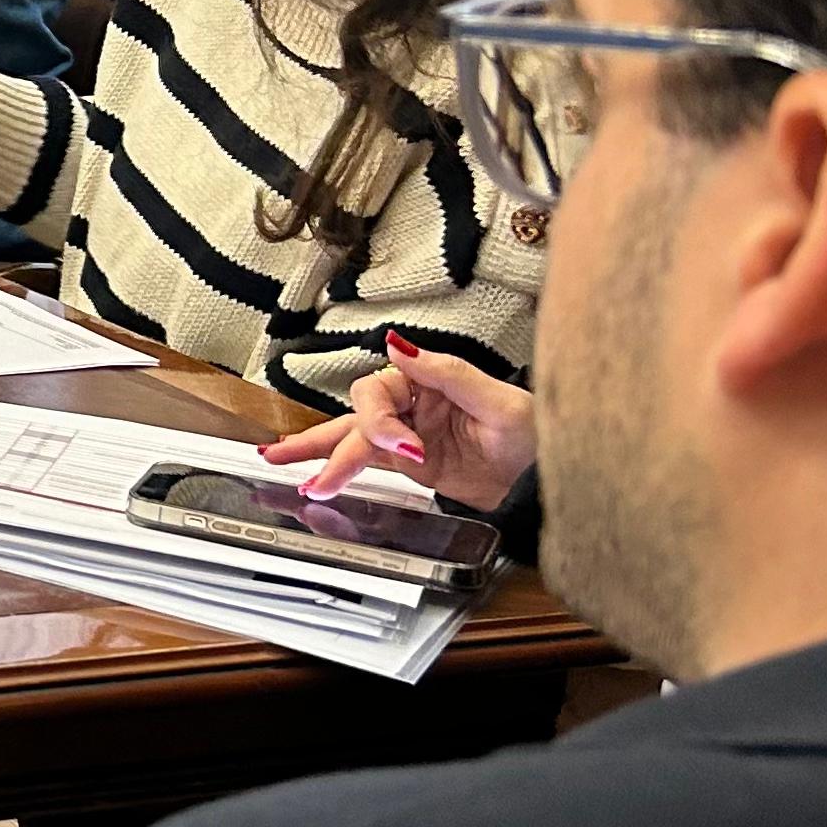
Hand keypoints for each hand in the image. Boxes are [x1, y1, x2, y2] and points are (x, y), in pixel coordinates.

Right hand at [259, 341, 537, 510]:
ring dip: (317, 454)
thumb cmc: (535, 434)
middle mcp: (412, 404)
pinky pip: (368, 465)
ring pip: (352, 441)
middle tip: (285, 458)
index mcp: (427, 380)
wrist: (549, 480)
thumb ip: (445, 373)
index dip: (382, 422)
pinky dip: (339, 470)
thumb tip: (400, 346)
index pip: (377, 394)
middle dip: (322, 440)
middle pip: (356, 418)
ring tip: (278, 463)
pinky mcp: (412, 465)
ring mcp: (409, 435)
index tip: (408, 447)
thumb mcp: (499, 400)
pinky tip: (314, 477)